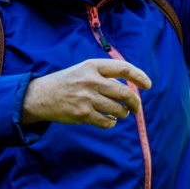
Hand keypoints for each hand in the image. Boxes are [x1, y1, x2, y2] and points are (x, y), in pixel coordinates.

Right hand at [21, 59, 150, 129]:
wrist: (41, 96)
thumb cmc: (68, 81)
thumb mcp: (85, 69)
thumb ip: (105, 74)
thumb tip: (130, 84)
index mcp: (94, 66)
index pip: (123, 68)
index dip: (139, 76)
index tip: (148, 85)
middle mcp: (92, 80)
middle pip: (123, 92)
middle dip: (134, 101)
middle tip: (137, 107)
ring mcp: (87, 98)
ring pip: (116, 109)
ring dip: (123, 113)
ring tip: (123, 113)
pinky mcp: (82, 114)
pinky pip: (105, 121)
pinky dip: (111, 123)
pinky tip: (110, 121)